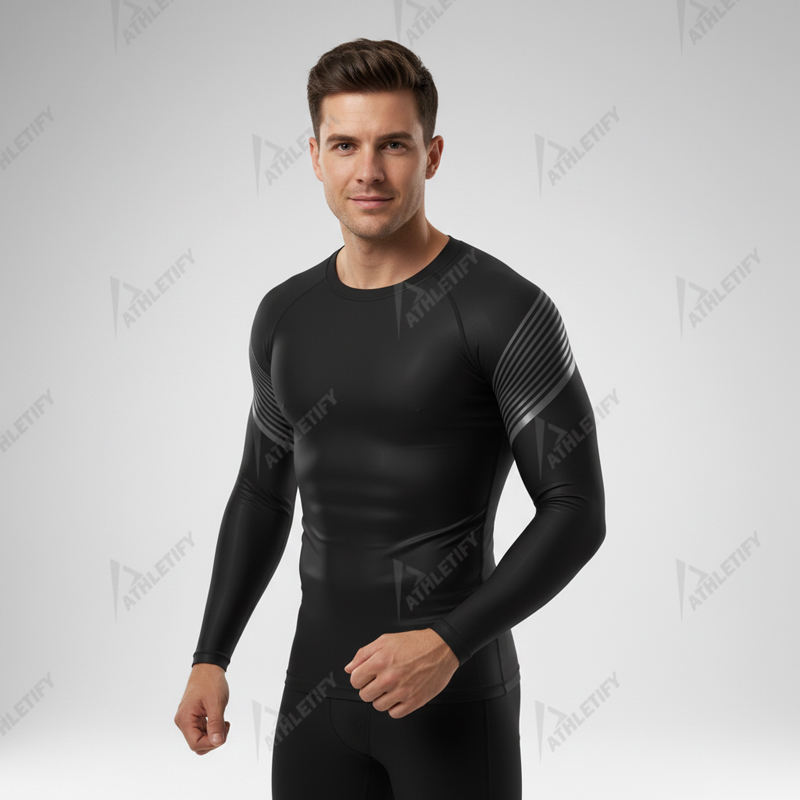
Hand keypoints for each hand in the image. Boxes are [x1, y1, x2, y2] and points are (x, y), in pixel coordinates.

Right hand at [174, 663, 230, 753]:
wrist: (208, 668)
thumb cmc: (210, 682)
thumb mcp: (216, 703)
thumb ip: (216, 724)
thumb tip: (217, 742)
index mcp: (185, 719)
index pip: (196, 744)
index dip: (211, 743)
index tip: (223, 732)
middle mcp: (183, 721)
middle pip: (197, 744)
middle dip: (213, 740)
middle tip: (225, 725)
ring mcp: (187, 719)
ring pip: (200, 739)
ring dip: (213, 734)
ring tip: (223, 721)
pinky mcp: (192, 717)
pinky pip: (201, 730)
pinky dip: (211, 729)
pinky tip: (219, 719)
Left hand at [344, 628, 458, 717]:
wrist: (442, 649)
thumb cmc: (415, 643)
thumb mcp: (385, 640)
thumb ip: (363, 654)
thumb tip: (349, 668)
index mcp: (380, 661)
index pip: (355, 680)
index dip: (360, 677)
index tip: (367, 675)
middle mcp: (389, 678)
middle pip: (364, 695)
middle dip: (370, 687)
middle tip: (380, 680)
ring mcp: (402, 692)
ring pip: (378, 706)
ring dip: (382, 697)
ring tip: (392, 686)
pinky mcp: (414, 702)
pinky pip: (394, 713)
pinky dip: (395, 706)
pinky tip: (400, 694)